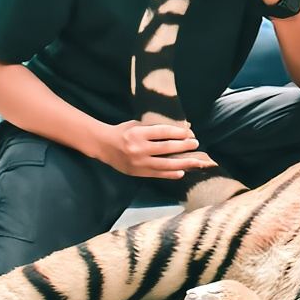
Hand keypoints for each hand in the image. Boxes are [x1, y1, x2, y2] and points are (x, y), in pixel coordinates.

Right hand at [95, 120, 214, 178]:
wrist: (103, 145)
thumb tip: (180, 131)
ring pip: (164, 164)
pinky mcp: (137, 172)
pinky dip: (170, 174)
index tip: (190, 133)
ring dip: (182, 163)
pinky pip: (157, 174)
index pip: (163, 132)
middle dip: (184, 146)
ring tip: (195, 161)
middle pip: (166, 148)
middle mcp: (138, 148)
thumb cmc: (123, 132)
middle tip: (196, 144)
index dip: (179, 133)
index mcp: (138, 133)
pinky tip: (181, 172)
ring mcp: (138, 162)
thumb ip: (154, 128)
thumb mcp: (137, 125)